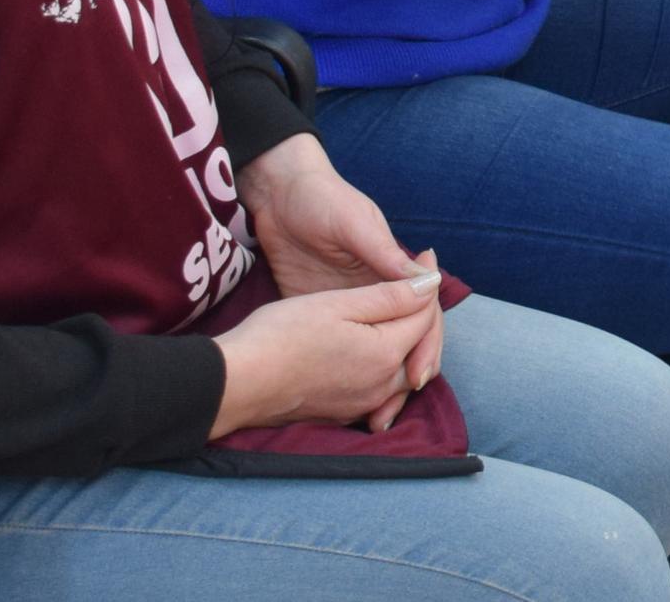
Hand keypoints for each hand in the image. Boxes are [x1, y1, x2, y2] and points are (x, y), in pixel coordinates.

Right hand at [210, 259, 442, 435]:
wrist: (236, 383)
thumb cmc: (281, 335)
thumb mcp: (338, 304)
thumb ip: (391, 296)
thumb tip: (433, 284)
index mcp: (386, 354)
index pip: (425, 317)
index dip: (426, 284)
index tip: (424, 255)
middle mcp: (382, 387)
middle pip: (420, 346)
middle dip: (422, 315)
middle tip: (411, 282)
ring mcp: (361, 405)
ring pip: (402, 371)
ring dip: (406, 343)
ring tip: (395, 310)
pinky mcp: (341, 413)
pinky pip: (380, 391)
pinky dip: (385, 367)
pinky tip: (372, 349)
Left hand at [236, 136, 443, 400]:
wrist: (277, 195)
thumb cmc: (323, 200)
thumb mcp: (355, 224)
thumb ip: (386, 254)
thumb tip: (429, 282)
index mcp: (392, 271)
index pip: (421, 314)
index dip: (425, 345)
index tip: (419, 375)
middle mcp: (375, 293)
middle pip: (403, 339)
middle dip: (405, 375)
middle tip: (392, 412)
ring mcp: (348, 306)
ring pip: (375, 351)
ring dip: (380, 384)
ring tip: (375, 420)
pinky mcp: (319, 314)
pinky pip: (342, 349)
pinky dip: (349, 376)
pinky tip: (345, 402)